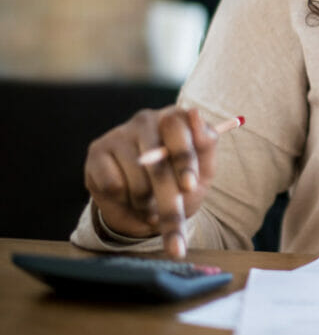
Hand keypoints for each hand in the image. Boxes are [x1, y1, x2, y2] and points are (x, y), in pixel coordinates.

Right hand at [84, 106, 220, 258]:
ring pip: (136, 180)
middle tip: (170, 221)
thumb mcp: (203, 169)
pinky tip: (129, 200)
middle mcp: (146, 120)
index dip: (184, 160)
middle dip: (167, 196)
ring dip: (146, 205)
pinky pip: (113, 186)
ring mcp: (119, 134)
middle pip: (156, 161)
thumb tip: (194, 113)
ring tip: (152, 208)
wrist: (150, 210)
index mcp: (175, 117)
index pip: (178, 129)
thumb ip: (205, 143)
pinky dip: (125, 202)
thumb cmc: (182, 182)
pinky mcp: (97, 152)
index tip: (189, 186)